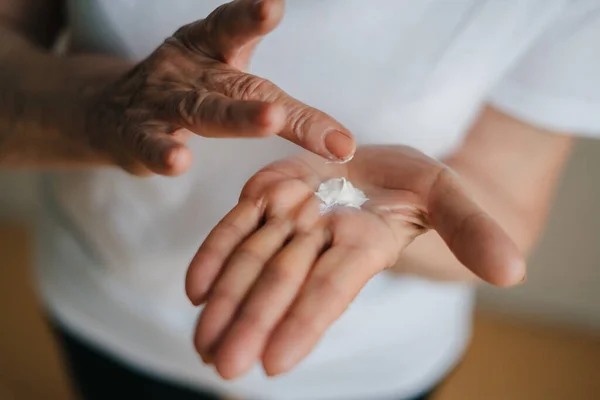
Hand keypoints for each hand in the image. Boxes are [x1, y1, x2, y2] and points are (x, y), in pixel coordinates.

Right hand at [83, 0, 353, 175]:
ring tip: (268, 121)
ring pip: (202, 110)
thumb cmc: (188, 92)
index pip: (235, 31)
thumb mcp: (227, 81)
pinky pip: (151, 143)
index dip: (252, 17)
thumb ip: (277, 103)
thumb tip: (344, 143)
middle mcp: (191, 70)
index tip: (273, 7)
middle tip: (289, 106)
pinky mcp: (137, 133)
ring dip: (235, 118)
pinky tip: (178, 160)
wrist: (113, 111)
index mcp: (213, 50)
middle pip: (237, 86)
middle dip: (265, 98)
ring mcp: (163, 101)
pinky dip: (163, 152)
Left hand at [186, 145, 524, 378]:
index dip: (306, 322)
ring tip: (202, 344)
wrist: (375, 167)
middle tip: (223, 367)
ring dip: (225, 302)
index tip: (273, 363)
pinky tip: (195, 290)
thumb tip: (513, 271)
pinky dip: (215, 255)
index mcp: (363, 245)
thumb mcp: (450, 197)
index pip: (333, 288)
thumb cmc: (416, 184)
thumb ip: (473, 231)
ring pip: (253, 261)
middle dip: (252, 324)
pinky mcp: (266, 197)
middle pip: (283, 283)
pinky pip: (237, 227)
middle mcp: (321, 239)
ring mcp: (290, 218)